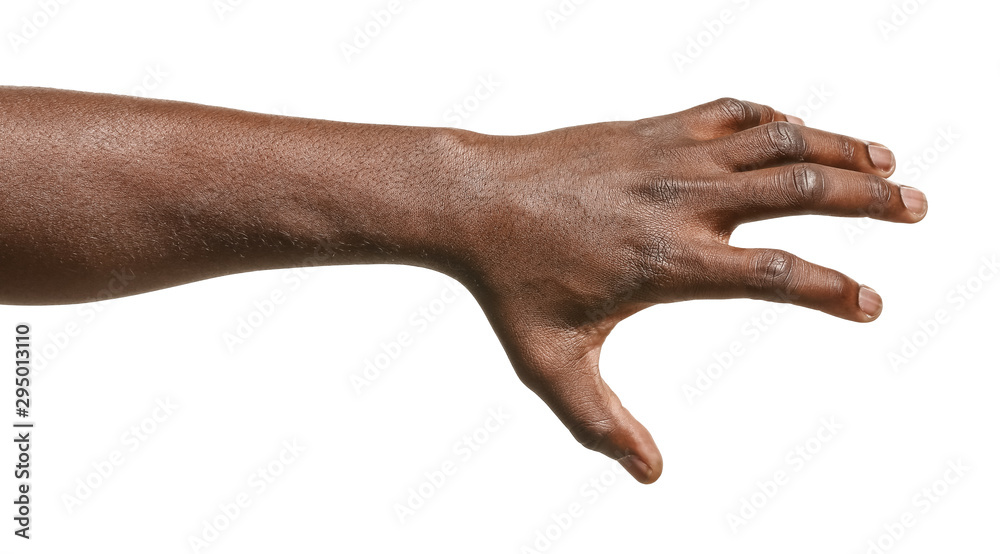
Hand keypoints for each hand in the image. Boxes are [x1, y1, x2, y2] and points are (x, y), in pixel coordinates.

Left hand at [447, 98, 926, 482]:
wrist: (473, 202)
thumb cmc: (510, 287)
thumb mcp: (551, 368)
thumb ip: (601, 423)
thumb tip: (650, 475)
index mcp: (669, 263)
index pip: (777, 275)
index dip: (835, 290)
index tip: (872, 304)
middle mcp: (682, 202)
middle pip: (802, 189)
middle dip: (870, 199)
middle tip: (916, 208)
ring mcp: (669, 157)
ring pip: (778, 138)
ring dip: (840, 147)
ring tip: (886, 161)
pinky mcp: (652, 129)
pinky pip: (731, 111)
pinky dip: (777, 118)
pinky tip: (801, 131)